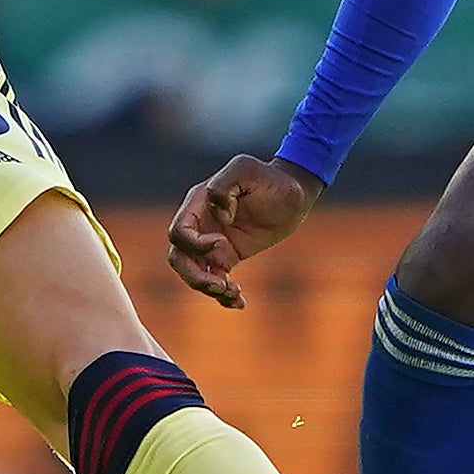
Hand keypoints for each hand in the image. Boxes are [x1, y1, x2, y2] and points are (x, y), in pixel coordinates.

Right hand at [167, 154, 324, 307]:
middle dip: (195, 276)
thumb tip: (220, 216)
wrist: (295, 195)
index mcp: (199, 203)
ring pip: (193, 273)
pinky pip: (215, 280)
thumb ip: (223, 186)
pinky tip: (240, 302)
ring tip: (234, 293)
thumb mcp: (247, 170)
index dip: (194, 244)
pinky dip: (223, 296)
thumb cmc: (271, 178)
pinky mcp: (227, 256)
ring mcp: (212, 242)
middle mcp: (201, 225)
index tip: (223, 242)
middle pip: (178, 258)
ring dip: (208, 289)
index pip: (179, 232)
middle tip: (221, 284)